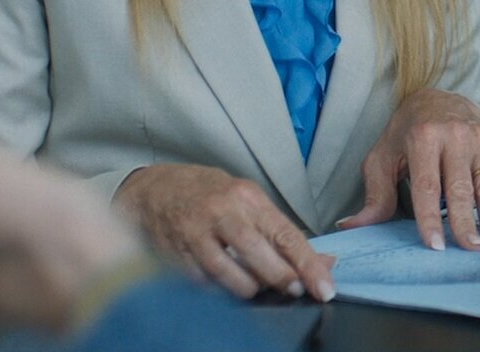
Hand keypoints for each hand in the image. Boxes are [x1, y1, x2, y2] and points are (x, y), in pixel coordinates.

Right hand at [114, 163, 333, 302]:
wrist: (154, 190)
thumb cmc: (210, 196)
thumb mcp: (248, 201)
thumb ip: (281, 232)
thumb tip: (325, 262)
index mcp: (247, 198)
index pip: (286, 234)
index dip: (308, 265)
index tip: (324, 289)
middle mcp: (222, 213)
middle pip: (259, 256)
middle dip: (281, 279)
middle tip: (292, 289)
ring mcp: (195, 234)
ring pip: (231, 277)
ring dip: (249, 288)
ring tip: (252, 283)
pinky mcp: (175, 254)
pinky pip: (204, 285)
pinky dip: (218, 289)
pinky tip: (220, 279)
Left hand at [337, 88, 479, 250]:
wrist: (440, 98)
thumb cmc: (406, 133)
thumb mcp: (383, 157)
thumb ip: (375, 194)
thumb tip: (352, 226)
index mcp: (423, 137)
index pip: (427, 185)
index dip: (430, 218)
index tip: (435, 245)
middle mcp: (455, 136)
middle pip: (461, 188)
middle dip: (466, 222)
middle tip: (472, 250)